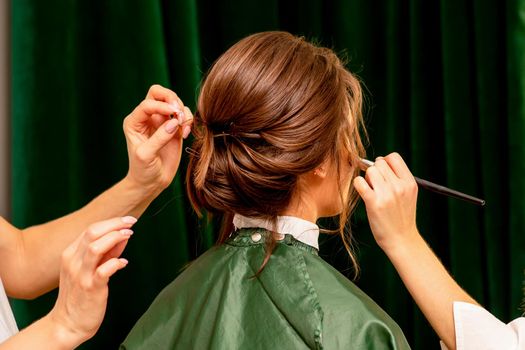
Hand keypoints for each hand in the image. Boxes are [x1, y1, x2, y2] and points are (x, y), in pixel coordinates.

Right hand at [47, 217, 135, 347]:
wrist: (68, 324)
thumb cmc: (81, 294)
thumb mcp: (90, 269)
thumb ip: (107, 252)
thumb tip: (124, 235)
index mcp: (70, 254)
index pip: (90, 229)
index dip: (111, 222)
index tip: (128, 220)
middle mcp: (73, 261)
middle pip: (92, 232)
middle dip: (114, 224)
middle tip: (131, 223)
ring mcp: (80, 274)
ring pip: (95, 247)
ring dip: (114, 238)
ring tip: (128, 236)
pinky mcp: (90, 288)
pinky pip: (103, 270)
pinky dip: (116, 262)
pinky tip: (123, 263)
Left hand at [123, 84, 192, 193]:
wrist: (152, 182)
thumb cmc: (143, 170)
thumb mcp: (146, 155)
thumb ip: (159, 138)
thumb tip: (174, 123)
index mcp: (134, 121)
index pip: (148, 103)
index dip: (162, 105)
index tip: (174, 114)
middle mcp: (147, 118)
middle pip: (159, 93)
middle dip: (171, 98)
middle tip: (179, 111)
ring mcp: (162, 122)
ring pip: (174, 102)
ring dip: (182, 111)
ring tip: (183, 128)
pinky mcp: (175, 128)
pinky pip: (184, 115)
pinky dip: (188, 120)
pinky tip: (185, 134)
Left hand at [353, 153, 418, 251]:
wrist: (401, 240)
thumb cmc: (401, 216)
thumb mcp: (408, 195)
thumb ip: (397, 178)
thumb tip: (377, 162)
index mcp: (409, 182)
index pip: (393, 157)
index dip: (384, 161)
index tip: (383, 173)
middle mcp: (399, 186)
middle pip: (379, 163)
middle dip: (375, 170)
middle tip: (376, 185)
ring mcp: (387, 194)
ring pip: (370, 171)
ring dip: (367, 178)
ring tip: (371, 190)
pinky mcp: (374, 202)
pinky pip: (360, 182)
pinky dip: (358, 184)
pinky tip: (363, 192)